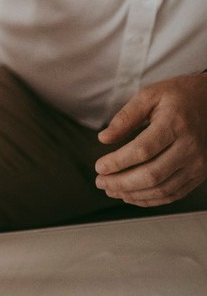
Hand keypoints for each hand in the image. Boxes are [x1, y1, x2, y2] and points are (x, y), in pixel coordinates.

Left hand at [95, 74, 206, 205]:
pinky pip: (174, 194)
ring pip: (162, 189)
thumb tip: (104, 138)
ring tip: (112, 190)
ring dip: (133, 194)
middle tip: (100, 182)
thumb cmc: (179, 95)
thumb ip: (126, 117)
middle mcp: (189, 147)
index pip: (142, 150)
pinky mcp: (200, 174)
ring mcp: (197, 164)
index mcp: (175, 124)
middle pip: (152, 175)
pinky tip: (133, 195)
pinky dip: (151, 199)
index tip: (99, 167)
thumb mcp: (149, 95)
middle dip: (121, 183)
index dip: (118, 162)